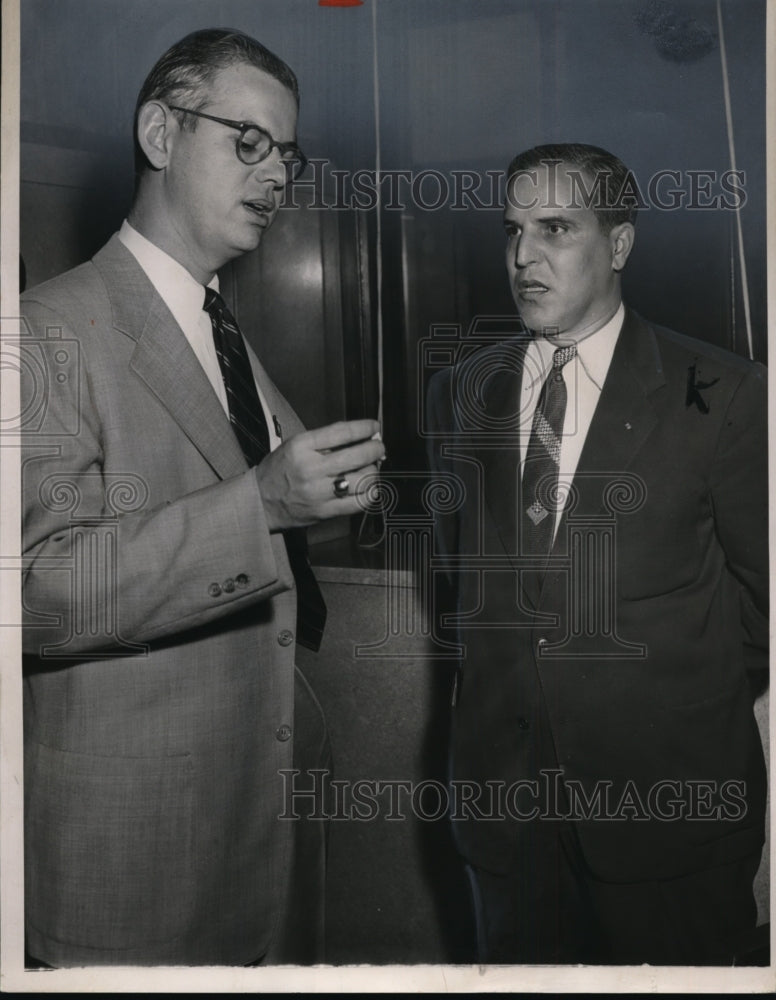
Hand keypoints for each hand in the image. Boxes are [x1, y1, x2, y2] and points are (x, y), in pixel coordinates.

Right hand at [255, 419, 384, 530]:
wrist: (260, 501)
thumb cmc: (279, 471)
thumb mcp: (295, 446)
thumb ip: (324, 441)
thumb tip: (360, 437)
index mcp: (301, 447)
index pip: (342, 432)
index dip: (364, 428)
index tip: (374, 427)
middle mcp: (310, 468)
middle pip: (357, 456)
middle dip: (375, 449)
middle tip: (378, 448)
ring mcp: (318, 492)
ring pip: (362, 480)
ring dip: (373, 472)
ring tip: (370, 468)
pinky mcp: (324, 511)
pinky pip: (358, 503)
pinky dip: (370, 493)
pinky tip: (369, 487)